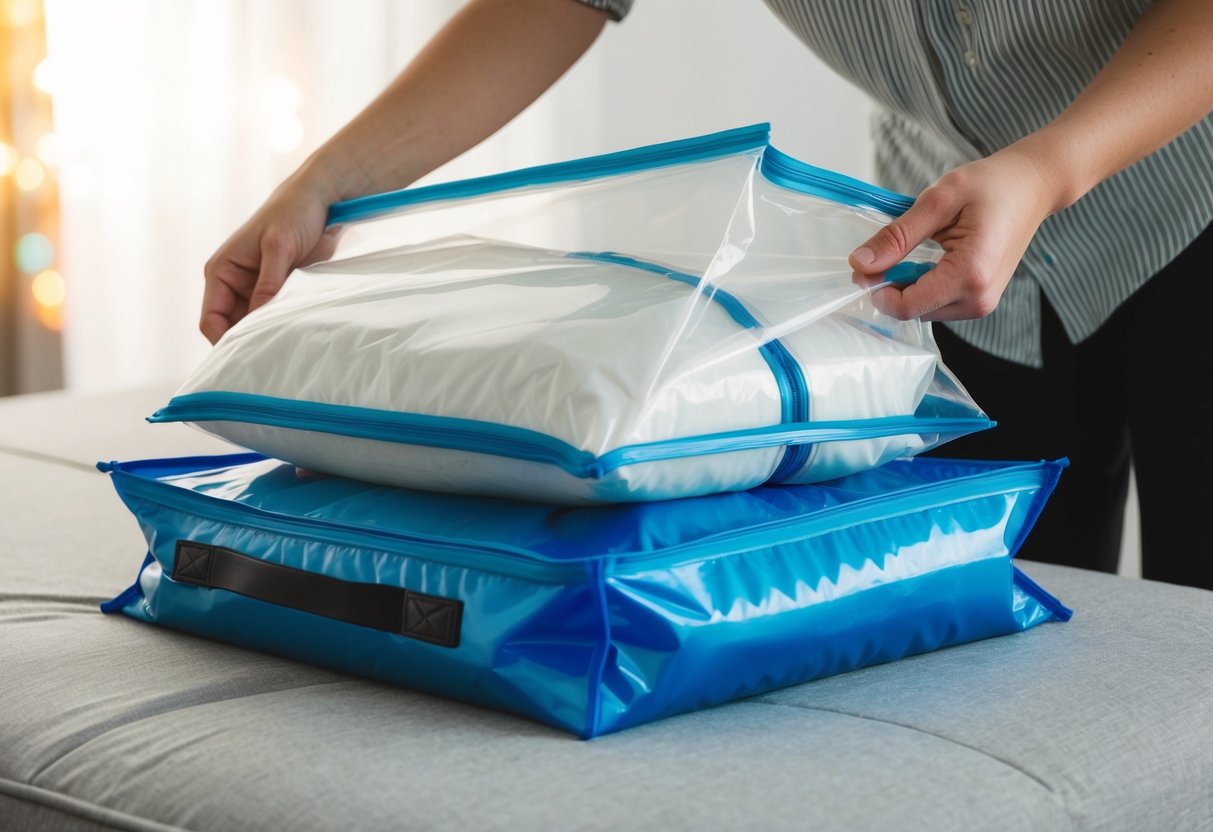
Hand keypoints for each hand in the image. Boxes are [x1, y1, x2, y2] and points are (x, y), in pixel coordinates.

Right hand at [200, 173, 338, 343]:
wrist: (317, 200)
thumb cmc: (291, 215)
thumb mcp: (279, 247)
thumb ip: (269, 283)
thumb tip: (258, 318)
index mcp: (221, 272)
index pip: (210, 320)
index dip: (224, 341)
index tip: (247, 356)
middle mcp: (233, 285)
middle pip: (232, 329)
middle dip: (248, 343)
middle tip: (271, 360)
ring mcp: (255, 290)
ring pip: (254, 326)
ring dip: (267, 335)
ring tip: (285, 350)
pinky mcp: (276, 292)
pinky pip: (274, 317)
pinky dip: (282, 326)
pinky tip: (296, 336)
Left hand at [848, 145, 1058, 321]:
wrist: (1032, 186)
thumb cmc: (991, 185)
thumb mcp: (938, 201)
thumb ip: (897, 236)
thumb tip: (860, 263)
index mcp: (969, 274)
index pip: (906, 306)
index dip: (876, 289)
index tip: (863, 264)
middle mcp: (978, 298)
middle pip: (911, 311)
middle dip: (888, 287)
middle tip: (880, 253)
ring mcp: (982, 303)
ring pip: (922, 310)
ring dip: (905, 286)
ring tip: (910, 251)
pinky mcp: (980, 300)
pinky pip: (937, 303)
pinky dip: (921, 286)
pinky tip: (925, 260)